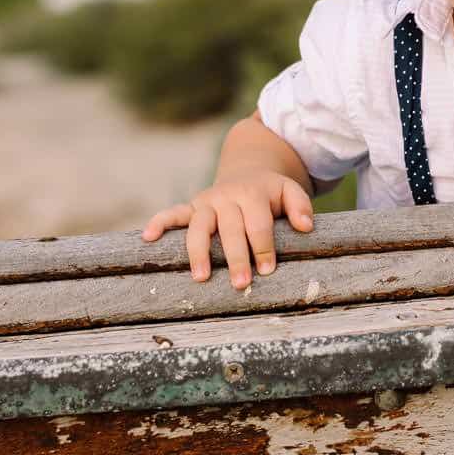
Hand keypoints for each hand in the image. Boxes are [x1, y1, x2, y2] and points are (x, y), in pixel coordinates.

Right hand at [141, 169, 313, 288]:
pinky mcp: (191, 207)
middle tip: (240, 283)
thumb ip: (300, 206)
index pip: (257, 224)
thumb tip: (306, 226)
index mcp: (252, 194)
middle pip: (229, 229)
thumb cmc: (271, 193)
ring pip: (199, 226)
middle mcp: (226, 197)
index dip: (263, 247)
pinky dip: (159, 222)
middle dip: (235, 257)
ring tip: (201, 277)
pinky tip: (147, 238)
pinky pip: (172, 213)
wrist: (248, 171)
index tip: (267, 270)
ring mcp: (206, 202)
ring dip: (198, 251)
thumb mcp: (290, 191)